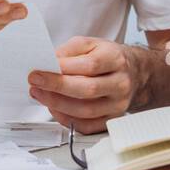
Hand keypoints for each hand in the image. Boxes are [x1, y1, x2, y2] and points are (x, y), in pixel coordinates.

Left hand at [27, 36, 141, 133]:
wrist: (133, 73)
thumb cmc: (108, 57)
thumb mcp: (90, 44)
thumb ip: (69, 51)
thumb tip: (48, 63)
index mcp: (116, 59)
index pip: (90, 66)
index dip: (63, 69)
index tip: (40, 70)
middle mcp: (120, 83)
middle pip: (88, 90)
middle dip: (57, 88)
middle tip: (35, 83)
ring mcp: (118, 104)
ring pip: (86, 111)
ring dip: (58, 104)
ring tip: (40, 95)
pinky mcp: (112, 119)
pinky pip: (87, 126)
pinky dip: (67, 119)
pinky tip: (54, 108)